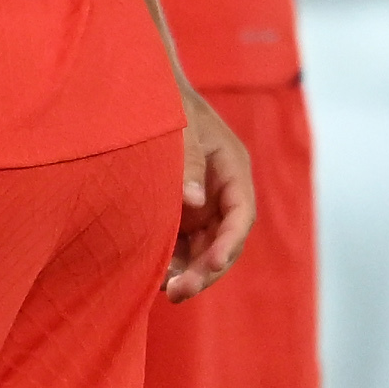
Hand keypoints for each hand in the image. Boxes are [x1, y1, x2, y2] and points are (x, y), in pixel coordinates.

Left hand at [166, 87, 259, 299]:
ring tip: (166, 292)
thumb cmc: (167, 105)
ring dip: (190, 272)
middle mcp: (223, 193)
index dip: (228, 243)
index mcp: (233, 170)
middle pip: (224, 241)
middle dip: (207, 270)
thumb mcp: (180, 128)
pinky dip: (174, 262)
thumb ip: (186, 163)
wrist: (147, 95)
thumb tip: (193, 202)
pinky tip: (156, 278)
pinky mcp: (183, 214)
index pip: (240, 215)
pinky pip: (184, 245)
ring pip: (204, 249)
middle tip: (180, 292)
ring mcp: (203, 205)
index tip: (211, 265)